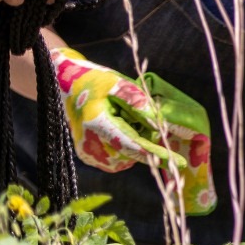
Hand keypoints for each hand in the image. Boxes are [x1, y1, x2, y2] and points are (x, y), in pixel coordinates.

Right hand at [50, 48, 215, 213]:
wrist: (65, 87)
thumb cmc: (94, 82)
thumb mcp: (117, 84)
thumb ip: (137, 101)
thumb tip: (157, 123)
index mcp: (97, 124)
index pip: (134, 146)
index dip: (158, 155)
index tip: (179, 163)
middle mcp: (91, 145)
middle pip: (133, 151)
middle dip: (144, 137)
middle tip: (130, 114)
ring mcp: (89, 154)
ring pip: (128, 156)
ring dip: (134, 141)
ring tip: (120, 118)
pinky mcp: (89, 157)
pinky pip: (119, 157)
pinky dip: (125, 145)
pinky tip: (116, 127)